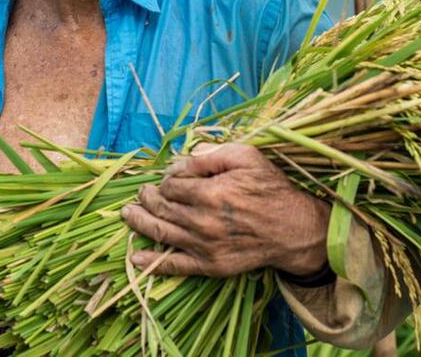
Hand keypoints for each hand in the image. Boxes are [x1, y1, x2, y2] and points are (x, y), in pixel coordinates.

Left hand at [120, 142, 330, 277]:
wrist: (293, 229)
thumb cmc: (270, 188)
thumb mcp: (247, 157)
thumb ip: (211, 154)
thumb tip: (181, 161)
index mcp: (210, 193)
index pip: (171, 183)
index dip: (167, 177)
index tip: (173, 175)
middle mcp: (202, 221)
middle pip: (161, 207)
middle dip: (147, 197)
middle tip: (142, 192)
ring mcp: (203, 246)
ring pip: (160, 232)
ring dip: (139, 222)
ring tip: (127, 214)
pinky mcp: (209, 265)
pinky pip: (174, 266)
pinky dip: (152, 262)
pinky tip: (135, 257)